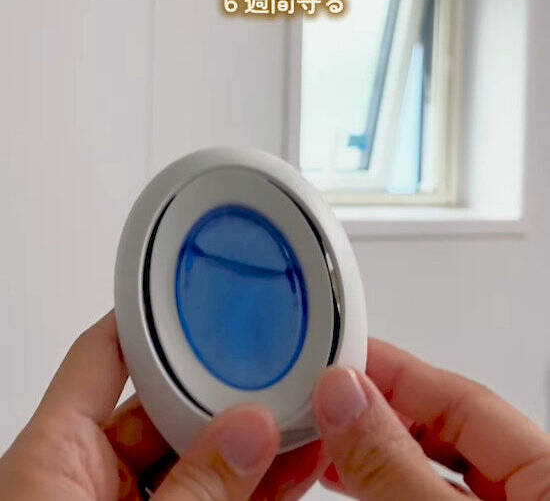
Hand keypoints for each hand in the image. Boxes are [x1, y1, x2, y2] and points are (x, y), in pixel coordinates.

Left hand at [0, 312, 323, 499]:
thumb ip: (200, 489)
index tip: (208, 300)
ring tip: (301, 418)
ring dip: (246, 442)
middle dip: (223, 391)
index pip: (104, 355)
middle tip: (278, 374)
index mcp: (52, 457)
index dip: (153, 318)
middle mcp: (83, 478)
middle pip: (160, 404)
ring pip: (192, 456)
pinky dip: (246, 486)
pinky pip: (205, 495)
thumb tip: (253, 429)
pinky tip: (290, 470)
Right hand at [313, 339, 549, 498]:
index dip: (396, 371)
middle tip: (321, 396)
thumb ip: (396, 464)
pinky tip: (348, 479)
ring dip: (371, 449)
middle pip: (443, 431)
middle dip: (376, 409)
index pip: (464, 399)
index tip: (339, 357)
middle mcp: (529, 494)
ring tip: (323, 439)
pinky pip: (419, 497)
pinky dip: (380, 485)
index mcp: (549, 474)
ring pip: (427, 469)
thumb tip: (345, 397)